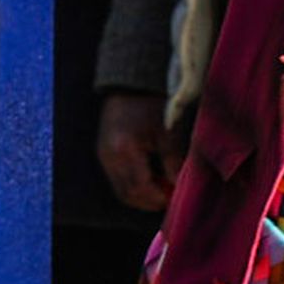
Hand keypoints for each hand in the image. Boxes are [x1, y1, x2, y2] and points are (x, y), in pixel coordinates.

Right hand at [96, 91, 181, 211]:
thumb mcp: (166, 131)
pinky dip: (134, 184)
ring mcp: (103, 155)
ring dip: (141, 194)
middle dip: (149, 200)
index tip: (175, 198)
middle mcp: (109, 156)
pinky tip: (151, 177)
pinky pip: (117, 179)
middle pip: (127, 194)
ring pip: (121, 189)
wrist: (130, 83)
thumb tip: (179, 186)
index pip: (140, 188)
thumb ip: (173, 161)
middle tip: (169, 197)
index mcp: (125, 149)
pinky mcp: (103, 152)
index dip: (158, 197)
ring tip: (162, 188)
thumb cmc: (151, 103)